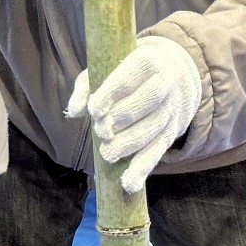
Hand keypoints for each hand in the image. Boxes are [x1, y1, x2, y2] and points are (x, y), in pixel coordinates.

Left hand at [64, 36, 200, 192]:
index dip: (113, 93)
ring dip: (131, 144)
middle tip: (101, 131)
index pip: (131, 75)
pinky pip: (158, 152)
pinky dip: (143, 169)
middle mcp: (164, 84)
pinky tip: (129, 184)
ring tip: (108, 154)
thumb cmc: (122, 74)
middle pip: (149, 101)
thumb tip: (74, 111)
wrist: (166, 76)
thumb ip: (85, 88)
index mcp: (147, 61)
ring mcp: (170, 110)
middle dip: (123, 119)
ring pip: (155, 128)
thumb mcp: (102, 71)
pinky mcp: (170, 133)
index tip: (94, 110)